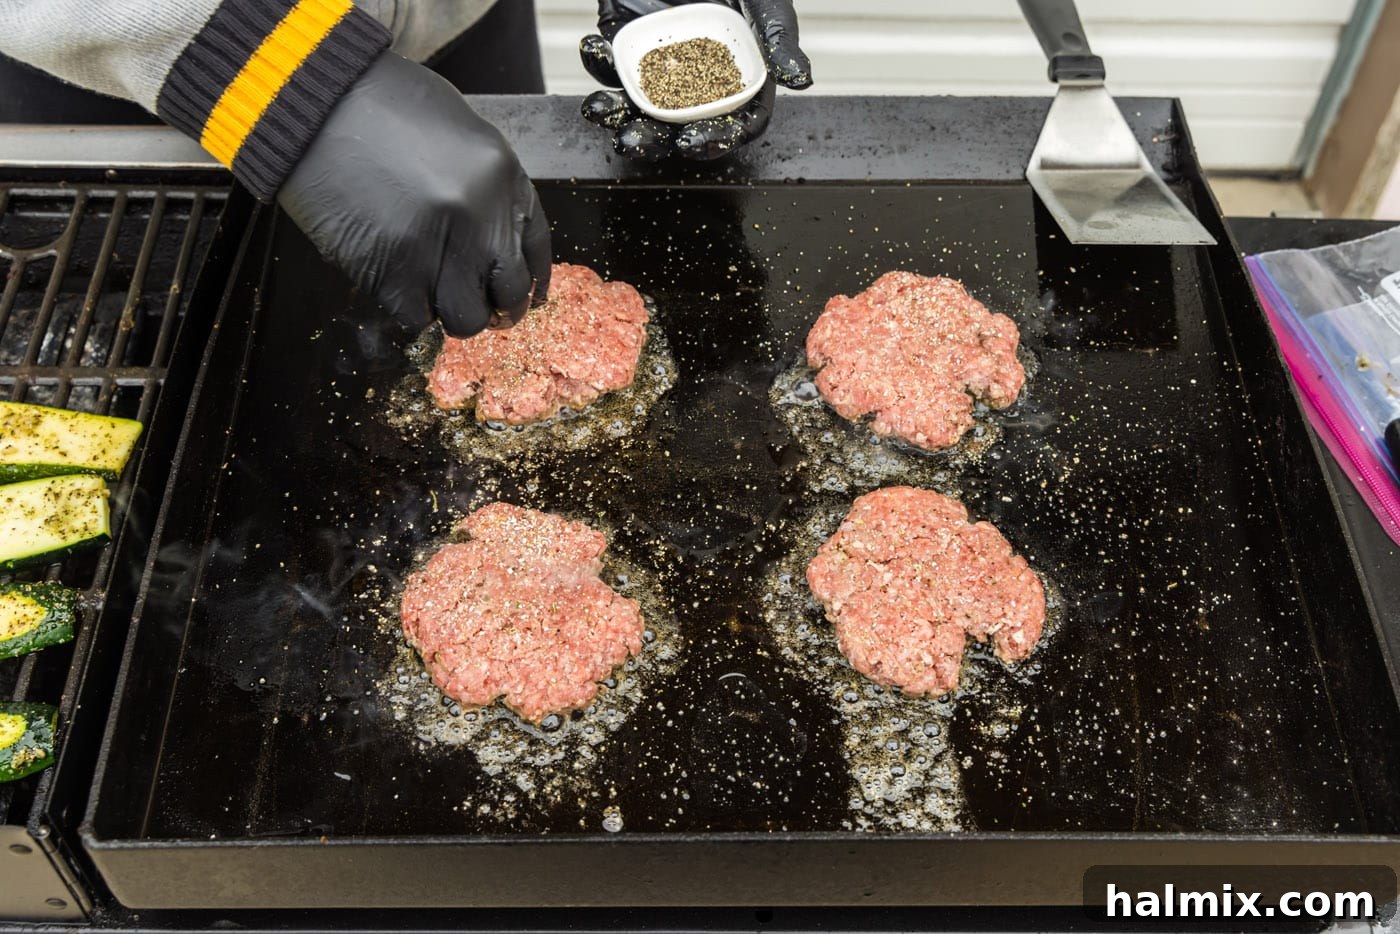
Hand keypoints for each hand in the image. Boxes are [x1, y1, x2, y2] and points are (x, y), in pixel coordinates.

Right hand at [278, 53, 550, 337]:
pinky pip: (416, 317)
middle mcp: (480, 218)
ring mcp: (438, 248)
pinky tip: (396, 280)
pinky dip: (409, 308)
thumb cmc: (383, 106)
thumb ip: (486, 187)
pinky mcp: (393, 272)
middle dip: (495, 305)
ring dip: (450, 311)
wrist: (316, 104)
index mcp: (503, 177)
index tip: (524, 296)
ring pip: (466, 318)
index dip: (531, 281)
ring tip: (430, 289)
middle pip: (509, 293)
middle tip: (474, 301)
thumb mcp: (461, 134)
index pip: (536, 251)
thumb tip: (497, 238)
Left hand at [579, 0, 811, 160]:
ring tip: (598, 110)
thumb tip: (801, 80)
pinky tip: (594, 49)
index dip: (715, 139)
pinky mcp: (629, 44)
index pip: (734, 122)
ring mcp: (662, 64)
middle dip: (652, 138)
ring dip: (615, 113)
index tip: (691, 143)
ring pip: (638, 105)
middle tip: (632, 141)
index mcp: (740, 77)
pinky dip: (598, 61)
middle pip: (679, 124)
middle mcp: (700, 79)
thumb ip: (778, 36)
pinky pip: (610, 65)